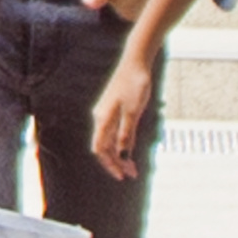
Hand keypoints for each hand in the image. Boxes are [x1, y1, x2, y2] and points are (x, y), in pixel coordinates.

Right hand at [87, 44, 158, 184]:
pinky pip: (115, 132)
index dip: (110, 164)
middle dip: (117, 162)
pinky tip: (131, 149)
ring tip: (133, 166)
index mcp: (103, 119)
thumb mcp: (133, 112)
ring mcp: (107, 113)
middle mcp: (101, 118)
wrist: (136, 61)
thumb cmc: (135, 84)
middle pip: (105, 147)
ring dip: (121, 154)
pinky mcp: (114, 109)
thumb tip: (123, 156)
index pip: (101, 149)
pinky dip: (122, 143)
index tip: (122, 176)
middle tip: (131, 174)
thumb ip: (127, 134)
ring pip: (110, 140)